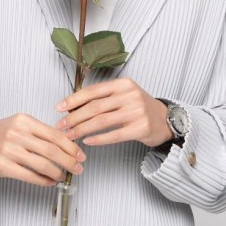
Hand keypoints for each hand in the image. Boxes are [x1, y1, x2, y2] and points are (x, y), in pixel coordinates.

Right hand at [0, 113, 86, 186]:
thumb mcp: (20, 124)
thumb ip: (40, 132)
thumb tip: (66, 146)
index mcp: (24, 121)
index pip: (55, 135)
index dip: (71, 147)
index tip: (81, 155)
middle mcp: (17, 134)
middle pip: (51, 150)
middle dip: (69, 161)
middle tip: (79, 168)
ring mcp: (9, 151)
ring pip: (42, 164)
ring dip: (58, 172)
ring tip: (64, 176)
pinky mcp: (3, 166)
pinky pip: (30, 176)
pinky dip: (44, 180)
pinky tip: (50, 181)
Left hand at [54, 77, 174, 147]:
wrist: (165, 119)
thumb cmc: (139, 107)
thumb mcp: (123, 95)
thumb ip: (102, 98)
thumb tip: (72, 106)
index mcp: (123, 84)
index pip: (93, 91)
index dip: (73, 100)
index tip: (59, 108)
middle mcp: (130, 95)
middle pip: (95, 107)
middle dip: (74, 117)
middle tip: (61, 126)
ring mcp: (137, 112)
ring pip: (102, 121)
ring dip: (82, 129)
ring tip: (70, 135)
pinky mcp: (141, 128)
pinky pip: (114, 135)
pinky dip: (98, 139)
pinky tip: (87, 141)